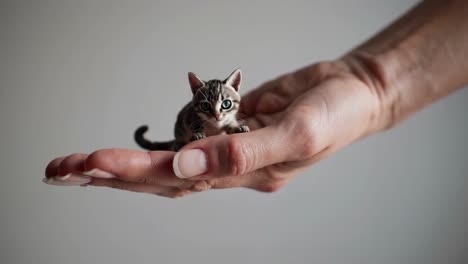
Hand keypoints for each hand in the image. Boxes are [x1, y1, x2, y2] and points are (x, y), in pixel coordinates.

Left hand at [44, 59, 384, 196]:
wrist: (352, 92)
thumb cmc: (336, 116)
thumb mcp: (298, 134)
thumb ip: (243, 152)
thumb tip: (187, 164)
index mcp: (246, 174)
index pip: (179, 178)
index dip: (134, 171)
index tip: (93, 164)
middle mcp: (229, 166)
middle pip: (163, 175)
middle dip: (113, 173)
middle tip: (64, 170)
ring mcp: (227, 145)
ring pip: (170, 158)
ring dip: (127, 159)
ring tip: (82, 162)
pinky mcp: (229, 123)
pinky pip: (191, 129)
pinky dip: (161, 136)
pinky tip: (135, 143)